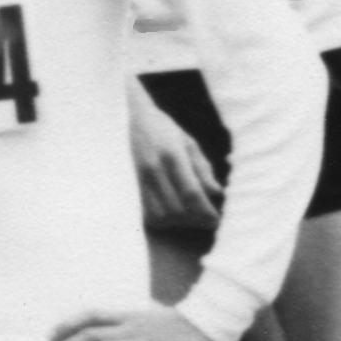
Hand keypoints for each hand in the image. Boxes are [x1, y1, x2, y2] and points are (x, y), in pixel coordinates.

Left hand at [44, 304, 218, 340]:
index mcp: (131, 315)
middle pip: (91, 335)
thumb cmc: (182, 322)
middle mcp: (134, 328)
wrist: (212, 324)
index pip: (92, 314)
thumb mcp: (153, 316)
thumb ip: (131, 322)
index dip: (68, 324)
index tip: (50, 336)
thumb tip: (112, 331)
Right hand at [130, 94, 221, 232]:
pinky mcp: (123, 185)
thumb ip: (202, 168)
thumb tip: (217, 193)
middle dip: (195, 219)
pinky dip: (159, 219)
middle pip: (176, 209)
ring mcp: (135, 178)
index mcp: (171, 155)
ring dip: (177, 222)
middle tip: (207, 220)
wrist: (123, 117)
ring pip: (158, 216)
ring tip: (190, 217)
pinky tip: (170, 214)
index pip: (191, 192)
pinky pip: (142, 213)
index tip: (217, 220)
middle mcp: (152, 169)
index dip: (206, 211)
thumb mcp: (187, 143)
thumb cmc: (162, 130)